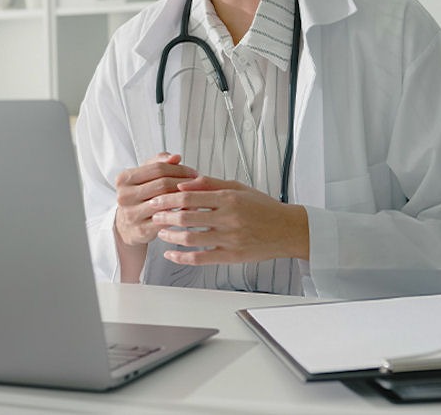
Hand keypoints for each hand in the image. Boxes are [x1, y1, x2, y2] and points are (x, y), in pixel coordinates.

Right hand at [113, 153, 196, 247]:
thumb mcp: (144, 176)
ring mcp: (132, 214)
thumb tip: (176, 157)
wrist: (126, 226)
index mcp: (123, 179)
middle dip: (184, 183)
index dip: (179, 169)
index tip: (193, 172)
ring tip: (196, 196)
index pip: (158, 168)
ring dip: (185, 198)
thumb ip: (159, 162)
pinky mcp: (141, 230)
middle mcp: (124, 196)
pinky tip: (189, 210)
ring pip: (166, 202)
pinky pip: (167, 219)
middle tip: (198, 185)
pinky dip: (181, 213)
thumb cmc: (139, 197)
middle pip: (163, 184)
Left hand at [150, 175, 309, 264]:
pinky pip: (201, 258)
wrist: (288, 230)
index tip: (156, 199)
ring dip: (170, 236)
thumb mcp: (238, 188)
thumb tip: (185, 182)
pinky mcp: (231, 256)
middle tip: (153, 215)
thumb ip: (211, 184)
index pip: (189, 196)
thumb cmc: (263, 208)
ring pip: (190, 238)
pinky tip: (171, 254)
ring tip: (160, 233)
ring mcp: (229, 238)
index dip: (168, 198)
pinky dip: (182, 257)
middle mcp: (228, 218)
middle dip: (164, 216)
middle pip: (186, 217)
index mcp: (228, 198)